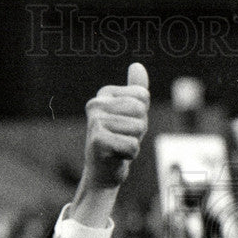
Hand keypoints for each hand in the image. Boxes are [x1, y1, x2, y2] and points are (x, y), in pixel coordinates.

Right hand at [80, 62, 149, 190]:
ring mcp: (94, 121)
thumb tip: (137, 65)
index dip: (142, 114)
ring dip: (134, 143)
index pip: (142, 96)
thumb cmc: (119, 140)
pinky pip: (132, 146)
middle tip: (123, 138)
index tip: (127, 125)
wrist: (102, 172)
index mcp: (104, 93)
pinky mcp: (97, 141)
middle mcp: (96, 104)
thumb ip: (136, 90)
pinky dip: (129, 155)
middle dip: (139, 129)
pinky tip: (116, 156)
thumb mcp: (130, 114)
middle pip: (140, 111)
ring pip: (138, 128)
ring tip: (119, 146)